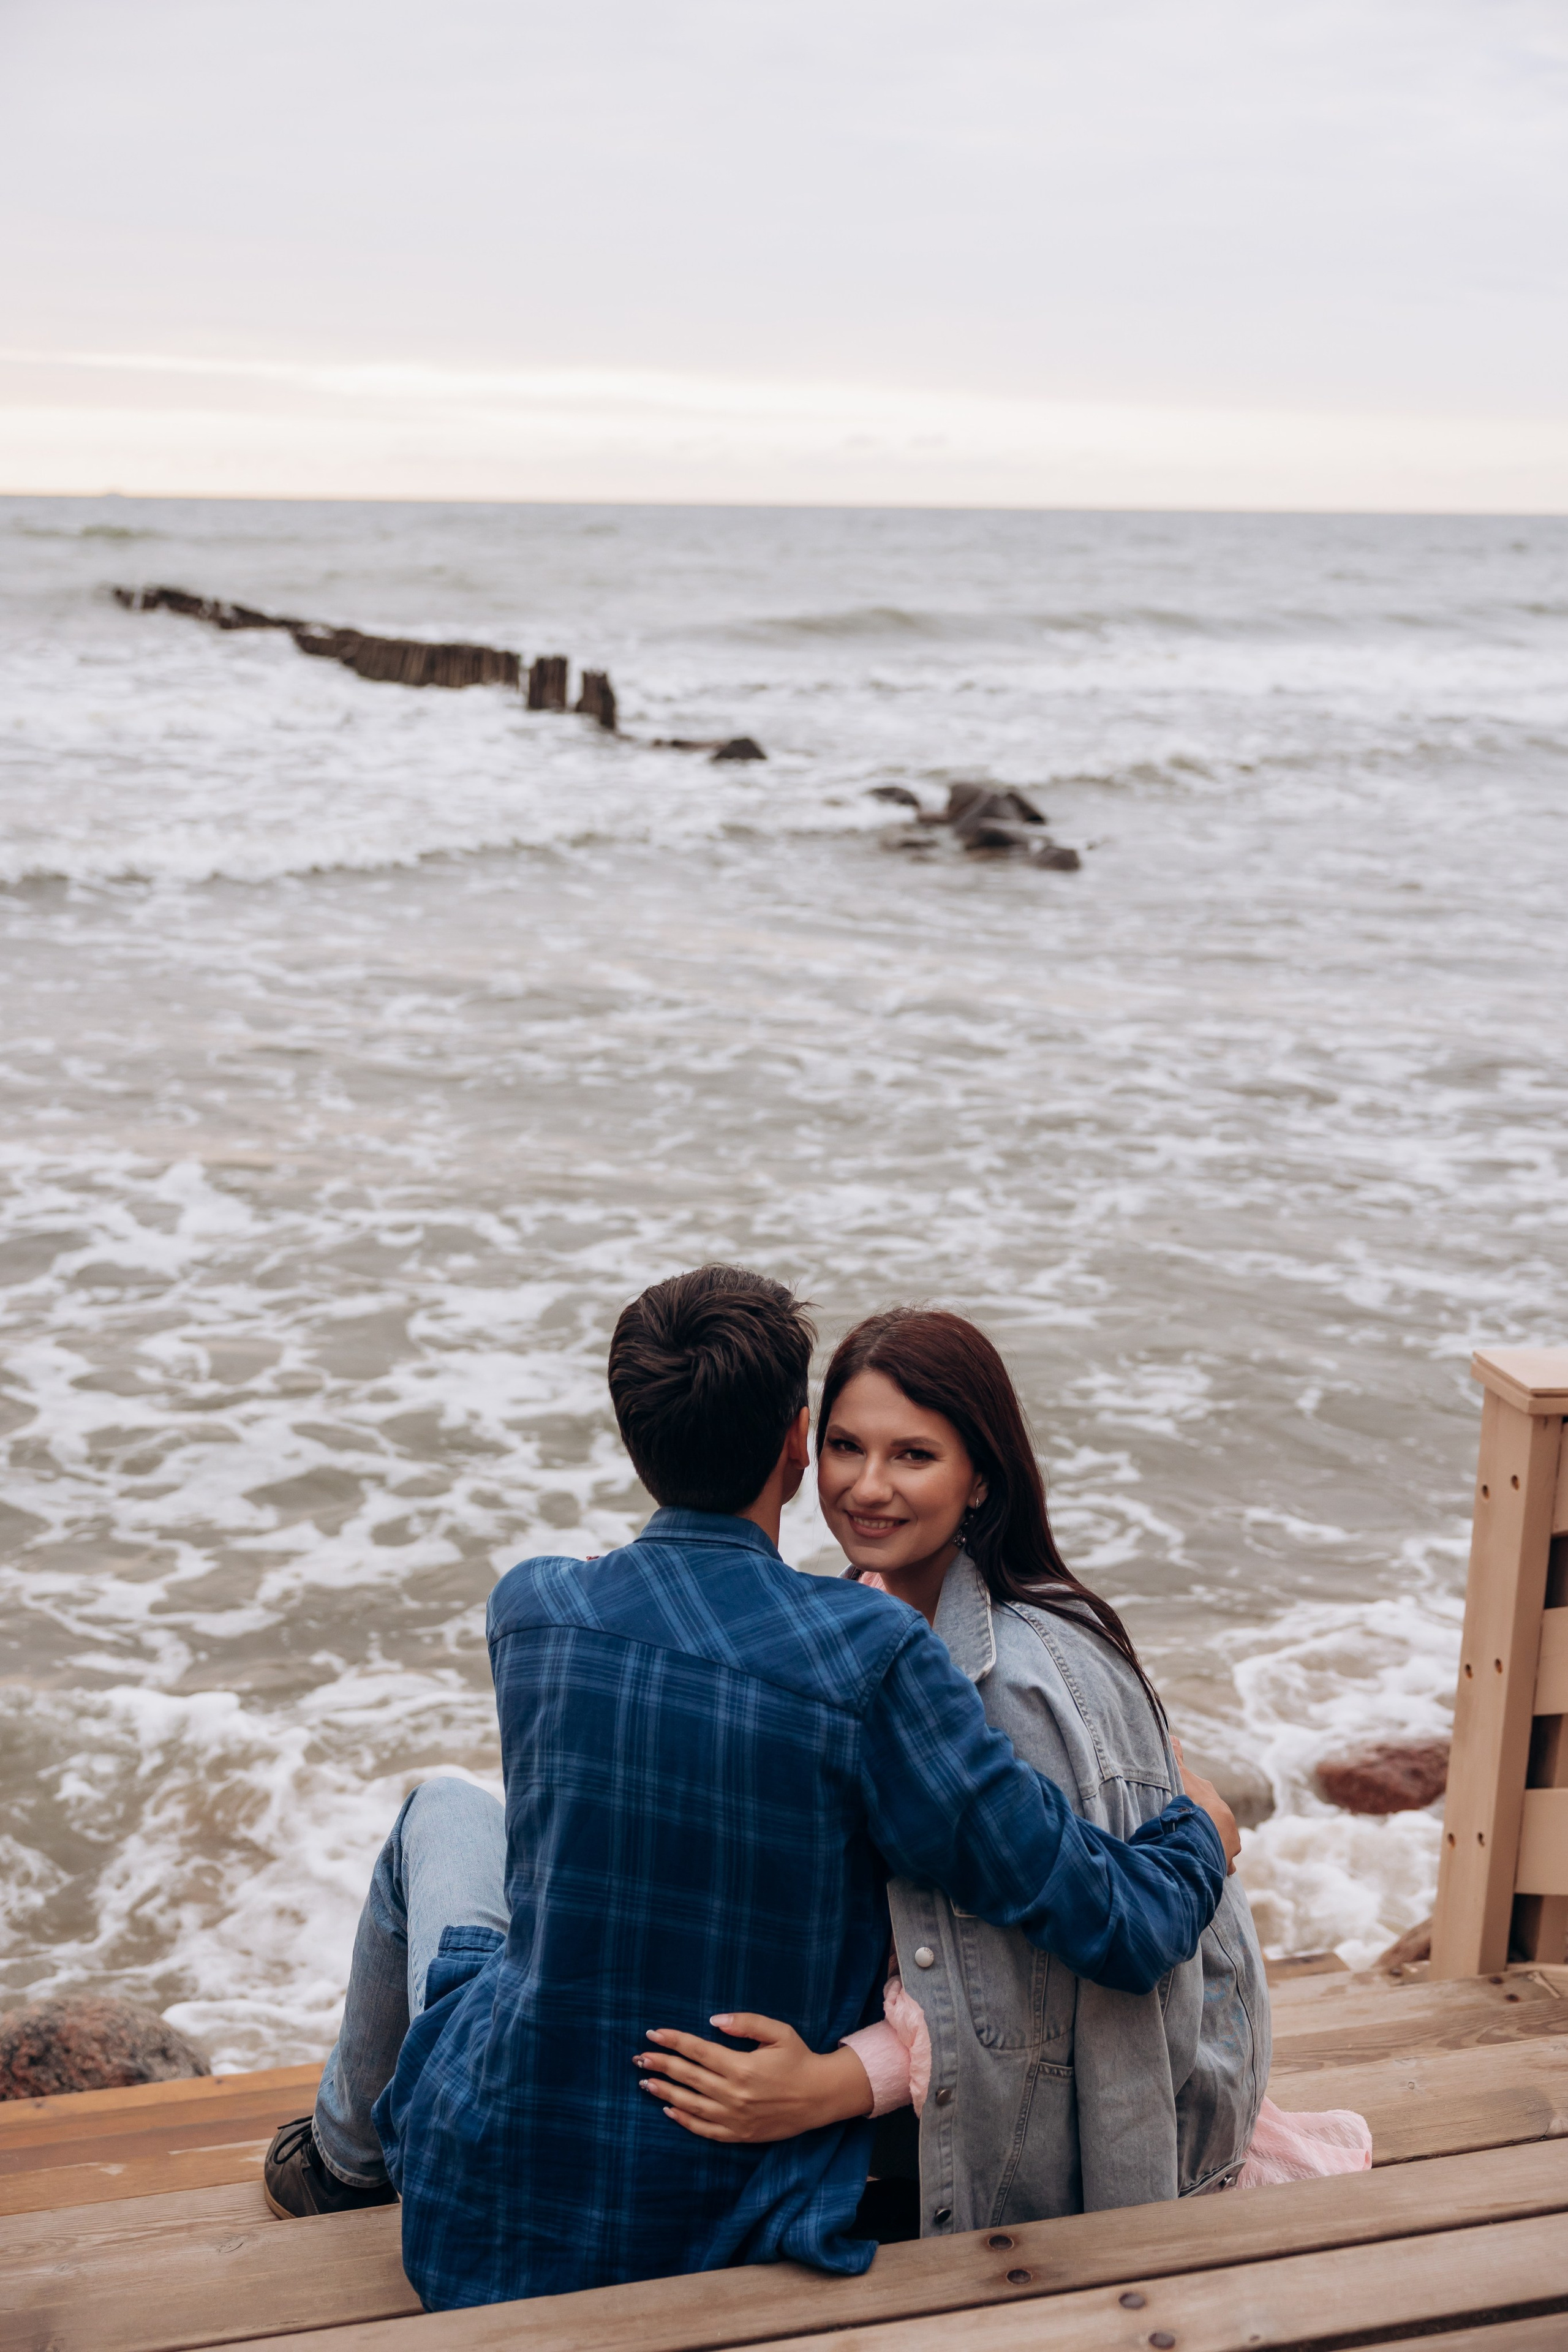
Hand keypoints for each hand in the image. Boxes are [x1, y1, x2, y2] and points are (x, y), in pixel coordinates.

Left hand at [635, 2012, 873, 2142]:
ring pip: (690, 2103)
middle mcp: (734, 2093)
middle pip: (688, 2076)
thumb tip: (713, 2019)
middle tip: (638, 2057)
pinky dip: (684, 2120)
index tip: (653, 2033)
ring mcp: (734, 2117)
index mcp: (741, 2066)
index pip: (697, 2050)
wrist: (820, 2097)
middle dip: (661, 2064)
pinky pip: (704, 2129)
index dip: (673, 2041)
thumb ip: (746, 2023)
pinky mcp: (739, 2134)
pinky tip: (669, 2109)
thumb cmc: (799, 2059)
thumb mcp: (778, 2032)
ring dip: (665, 2091)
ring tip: (645, 2081)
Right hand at [1172, 1737, 1239, 1873]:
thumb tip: (1173, 1737)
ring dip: (1211, 1842)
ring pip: (1220, 1839)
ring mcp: (1228, 1839)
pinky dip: (1221, 1863)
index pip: (1203, 1794)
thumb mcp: (1181, 1778)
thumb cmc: (1193, 1804)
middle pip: (1213, 1817)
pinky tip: (1216, 1866)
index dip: (1193, 1798)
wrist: (1209, 1832)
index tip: (1186, 1803)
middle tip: (1188, 1826)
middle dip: (1203, 1821)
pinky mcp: (1228, 1857)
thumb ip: (1176, 1758)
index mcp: (1212, 1798)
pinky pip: (1224, 1860)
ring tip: (1197, 1848)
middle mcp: (1224, 1817)